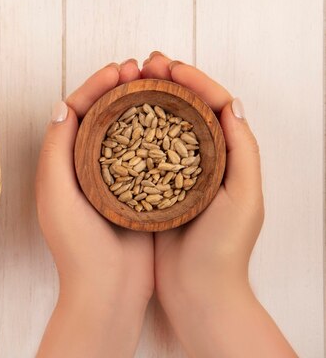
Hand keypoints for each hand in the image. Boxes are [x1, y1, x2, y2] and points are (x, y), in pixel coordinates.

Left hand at [31, 61, 152, 357]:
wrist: (106, 291)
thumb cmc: (76, 246)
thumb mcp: (56, 195)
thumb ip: (56, 151)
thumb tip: (62, 105)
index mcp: (61, 165)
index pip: (76, 112)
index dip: (95, 86)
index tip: (119, 70)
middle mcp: (85, 168)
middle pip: (102, 116)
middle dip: (119, 88)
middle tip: (142, 69)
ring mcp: (112, 179)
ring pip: (124, 131)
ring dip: (138, 105)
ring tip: (158, 85)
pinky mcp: (136, 193)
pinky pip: (145, 154)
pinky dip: (155, 133)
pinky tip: (173, 119)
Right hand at [141, 51, 308, 357]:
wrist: (198, 292)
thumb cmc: (224, 249)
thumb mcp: (244, 197)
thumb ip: (241, 150)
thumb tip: (231, 102)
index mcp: (226, 157)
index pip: (212, 105)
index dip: (191, 80)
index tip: (168, 66)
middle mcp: (199, 160)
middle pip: (183, 109)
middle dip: (165, 81)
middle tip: (143, 65)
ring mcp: (172, 173)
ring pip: (159, 125)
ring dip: (145, 100)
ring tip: (127, 81)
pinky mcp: (149, 189)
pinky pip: (139, 150)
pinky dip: (129, 129)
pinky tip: (113, 118)